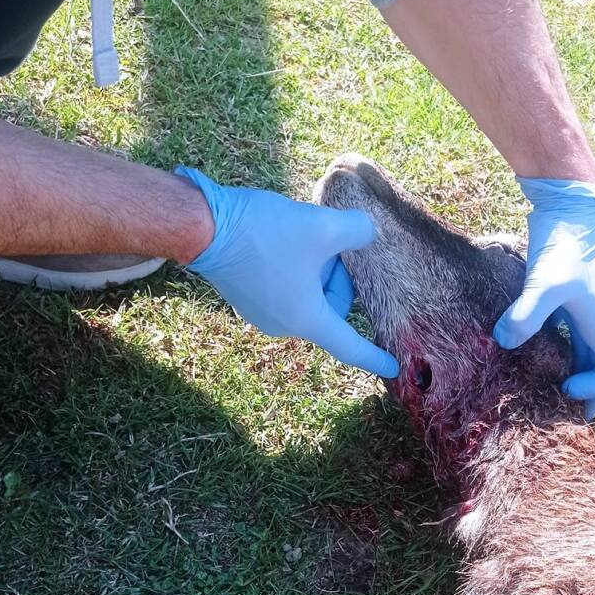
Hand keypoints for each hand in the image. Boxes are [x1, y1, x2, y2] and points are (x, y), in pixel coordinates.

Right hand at [175, 166, 397, 377]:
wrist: (202, 226)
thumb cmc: (263, 233)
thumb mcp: (322, 226)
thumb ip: (358, 232)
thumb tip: (367, 234)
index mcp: (307, 319)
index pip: (350, 346)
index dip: (374, 357)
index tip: (392, 368)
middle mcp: (283, 324)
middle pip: (330, 308)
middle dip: (336, 277)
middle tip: (328, 242)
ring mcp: (260, 313)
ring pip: (307, 294)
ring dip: (314, 268)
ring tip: (299, 235)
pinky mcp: (245, 296)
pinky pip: (284, 288)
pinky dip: (293, 267)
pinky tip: (279, 239)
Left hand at [493, 178, 594, 419]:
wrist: (569, 203)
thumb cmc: (566, 243)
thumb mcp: (546, 281)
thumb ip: (527, 313)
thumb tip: (504, 341)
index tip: (564, 387)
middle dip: (584, 390)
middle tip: (560, 413)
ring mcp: (584, 308)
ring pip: (583, 351)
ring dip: (570, 371)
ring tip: (545, 391)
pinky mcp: (567, 296)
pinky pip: (567, 334)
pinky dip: (555, 350)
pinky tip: (531, 354)